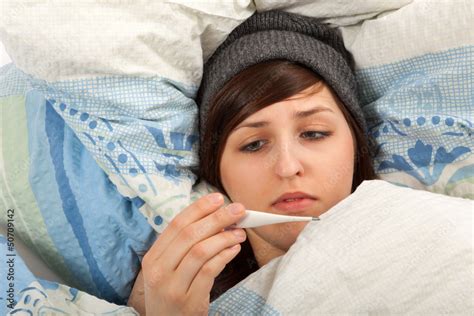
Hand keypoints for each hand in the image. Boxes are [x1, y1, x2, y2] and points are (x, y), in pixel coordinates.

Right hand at [140, 193, 246, 315]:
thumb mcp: (168, 269)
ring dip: (225, 238)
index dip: (199, 208)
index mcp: (153, 257)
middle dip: (217, 218)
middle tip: (238, 210)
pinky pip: (210, 271)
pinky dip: (225, 256)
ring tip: (240, 233)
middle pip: (190, 234)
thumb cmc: (172, 294)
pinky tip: (234, 250)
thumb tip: (214, 217)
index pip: (176, 224)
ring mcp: (172, 287)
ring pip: (201, 251)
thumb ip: (184, 246)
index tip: (218, 198)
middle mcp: (158, 270)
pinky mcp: (189, 301)